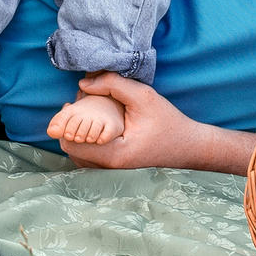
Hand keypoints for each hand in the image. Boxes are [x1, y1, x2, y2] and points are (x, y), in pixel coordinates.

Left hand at [55, 73, 254, 173]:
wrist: (188, 147)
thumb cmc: (168, 122)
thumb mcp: (143, 96)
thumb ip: (113, 85)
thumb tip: (82, 83)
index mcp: (113, 155)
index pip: (70, 144)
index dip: (67, 122)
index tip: (75, 104)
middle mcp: (108, 169)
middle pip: (70, 150)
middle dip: (70, 127)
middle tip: (79, 106)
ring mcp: (110, 172)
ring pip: (76, 156)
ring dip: (76, 134)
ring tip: (86, 114)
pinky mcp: (113, 170)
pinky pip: (87, 158)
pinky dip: (85, 142)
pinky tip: (94, 126)